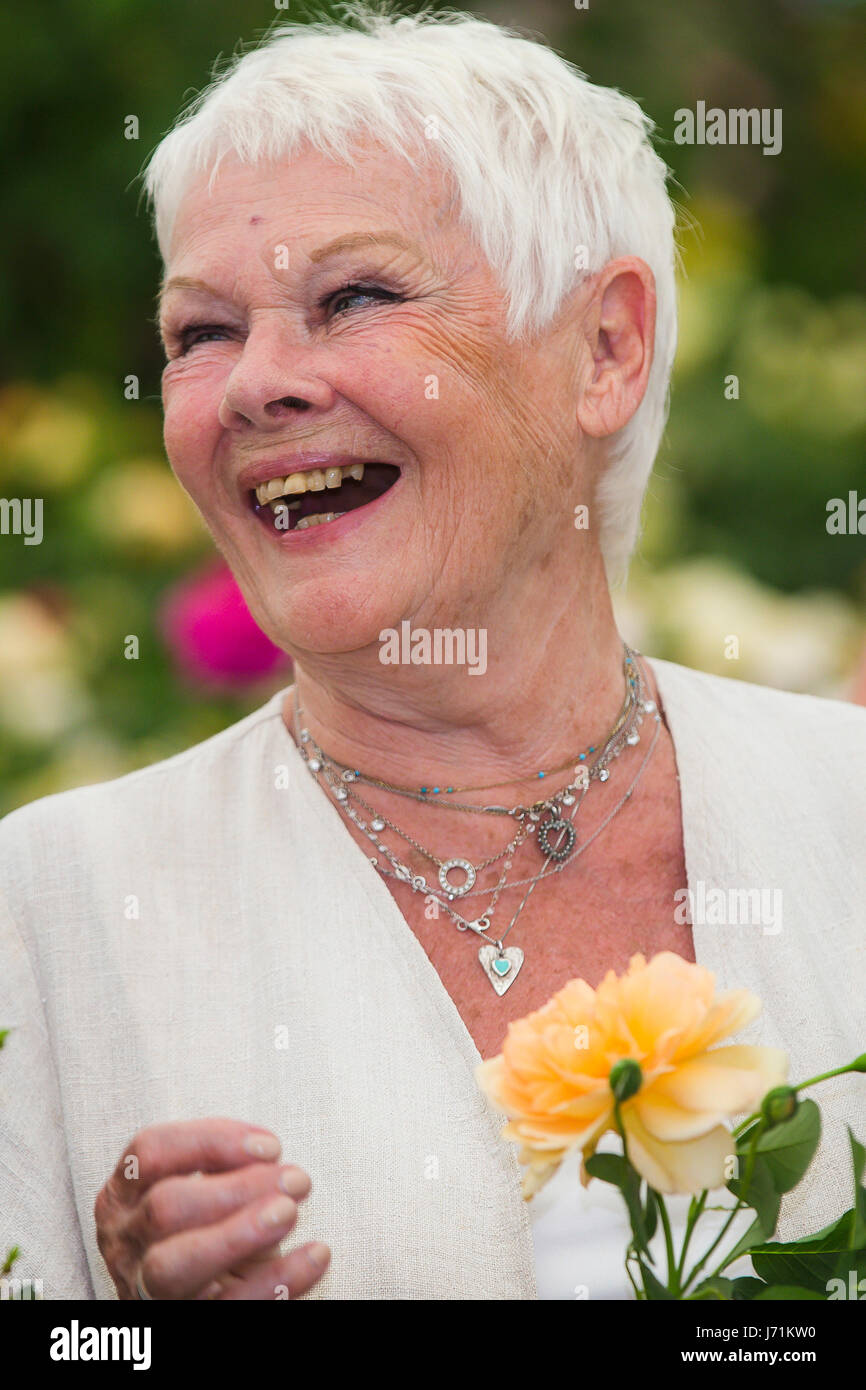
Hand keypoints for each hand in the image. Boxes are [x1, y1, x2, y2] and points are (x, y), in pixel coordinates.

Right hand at [94, 1117, 329, 1299]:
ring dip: (240, 1233)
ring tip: (290, 1212)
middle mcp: (125, 1243)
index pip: (150, 1152)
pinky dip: (276, 1281)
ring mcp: (145, 1291)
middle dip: (236, 1188)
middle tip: (293, 1179)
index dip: (211, 1141)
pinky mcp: (183, 1322)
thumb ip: (223, 1168)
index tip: (268, 1145)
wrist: (200, 1296)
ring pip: (174, 1265)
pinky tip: (313, 1255)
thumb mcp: (200, 1193)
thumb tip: (267, 1155)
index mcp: (123, 1198)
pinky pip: (227, 1306)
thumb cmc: (202, 1234)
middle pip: (164, 1208)